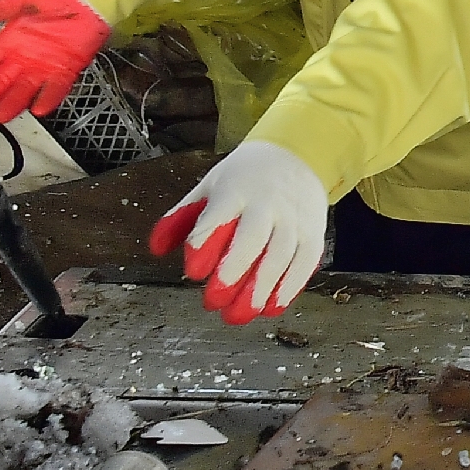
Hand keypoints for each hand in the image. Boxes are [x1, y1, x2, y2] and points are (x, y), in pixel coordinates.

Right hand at [0, 0, 108, 122]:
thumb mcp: (18, 2)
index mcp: (9, 41)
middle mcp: (23, 57)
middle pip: (1, 82)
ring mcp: (44, 65)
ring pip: (24, 89)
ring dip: (13, 103)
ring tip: (0, 116)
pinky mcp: (65, 69)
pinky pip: (55, 88)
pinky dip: (48, 98)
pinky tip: (38, 109)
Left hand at [148, 140, 328, 325]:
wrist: (298, 155)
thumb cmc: (246, 177)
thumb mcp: (210, 186)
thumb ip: (181, 218)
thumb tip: (156, 249)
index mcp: (236, 189)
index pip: (220, 215)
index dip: (206, 243)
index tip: (194, 271)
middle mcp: (268, 202)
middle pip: (253, 238)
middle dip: (234, 272)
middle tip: (214, 301)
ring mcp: (294, 217)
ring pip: (281, 255)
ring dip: (261, 289)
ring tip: (240, 314)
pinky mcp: (313, 231)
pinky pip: (305, 262)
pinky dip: (290, 287)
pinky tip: (272, 307)